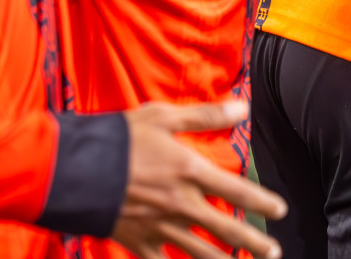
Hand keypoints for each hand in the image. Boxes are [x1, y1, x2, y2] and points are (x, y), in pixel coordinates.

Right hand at [110, 101, 285, 258]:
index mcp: (190, 172)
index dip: (262, 202)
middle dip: (253, 243)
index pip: (237, 191)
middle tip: (273, 253)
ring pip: (199, 252)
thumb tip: (243, 107)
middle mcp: (180, 204)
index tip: (279, 211)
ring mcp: (158, 227)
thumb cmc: (117, 139)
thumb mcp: (163, 117)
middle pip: (225, 229)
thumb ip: (205, 115)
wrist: (70, 170)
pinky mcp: (135, 242)